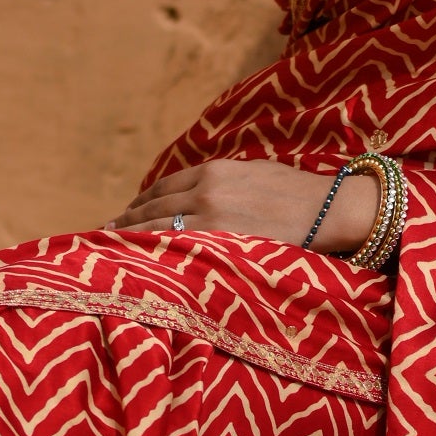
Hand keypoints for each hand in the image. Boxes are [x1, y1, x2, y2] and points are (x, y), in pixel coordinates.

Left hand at [106, 158, 378, 253]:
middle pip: (152, 208)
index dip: (140, 204)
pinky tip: (139, 264)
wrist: (331, 208)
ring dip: (131, 241)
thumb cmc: (301, 195)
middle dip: (126, 223)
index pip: (163, 188)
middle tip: (104, 238)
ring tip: (111, 254)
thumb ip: (226, 182)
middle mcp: (205, 190)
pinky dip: (153, 254)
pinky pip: (176, 248)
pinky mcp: (222, 241)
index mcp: (214, 171)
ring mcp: (211, 217)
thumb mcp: (256, 174)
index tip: (124, 216)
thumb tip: (203, 194)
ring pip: (158, 229)